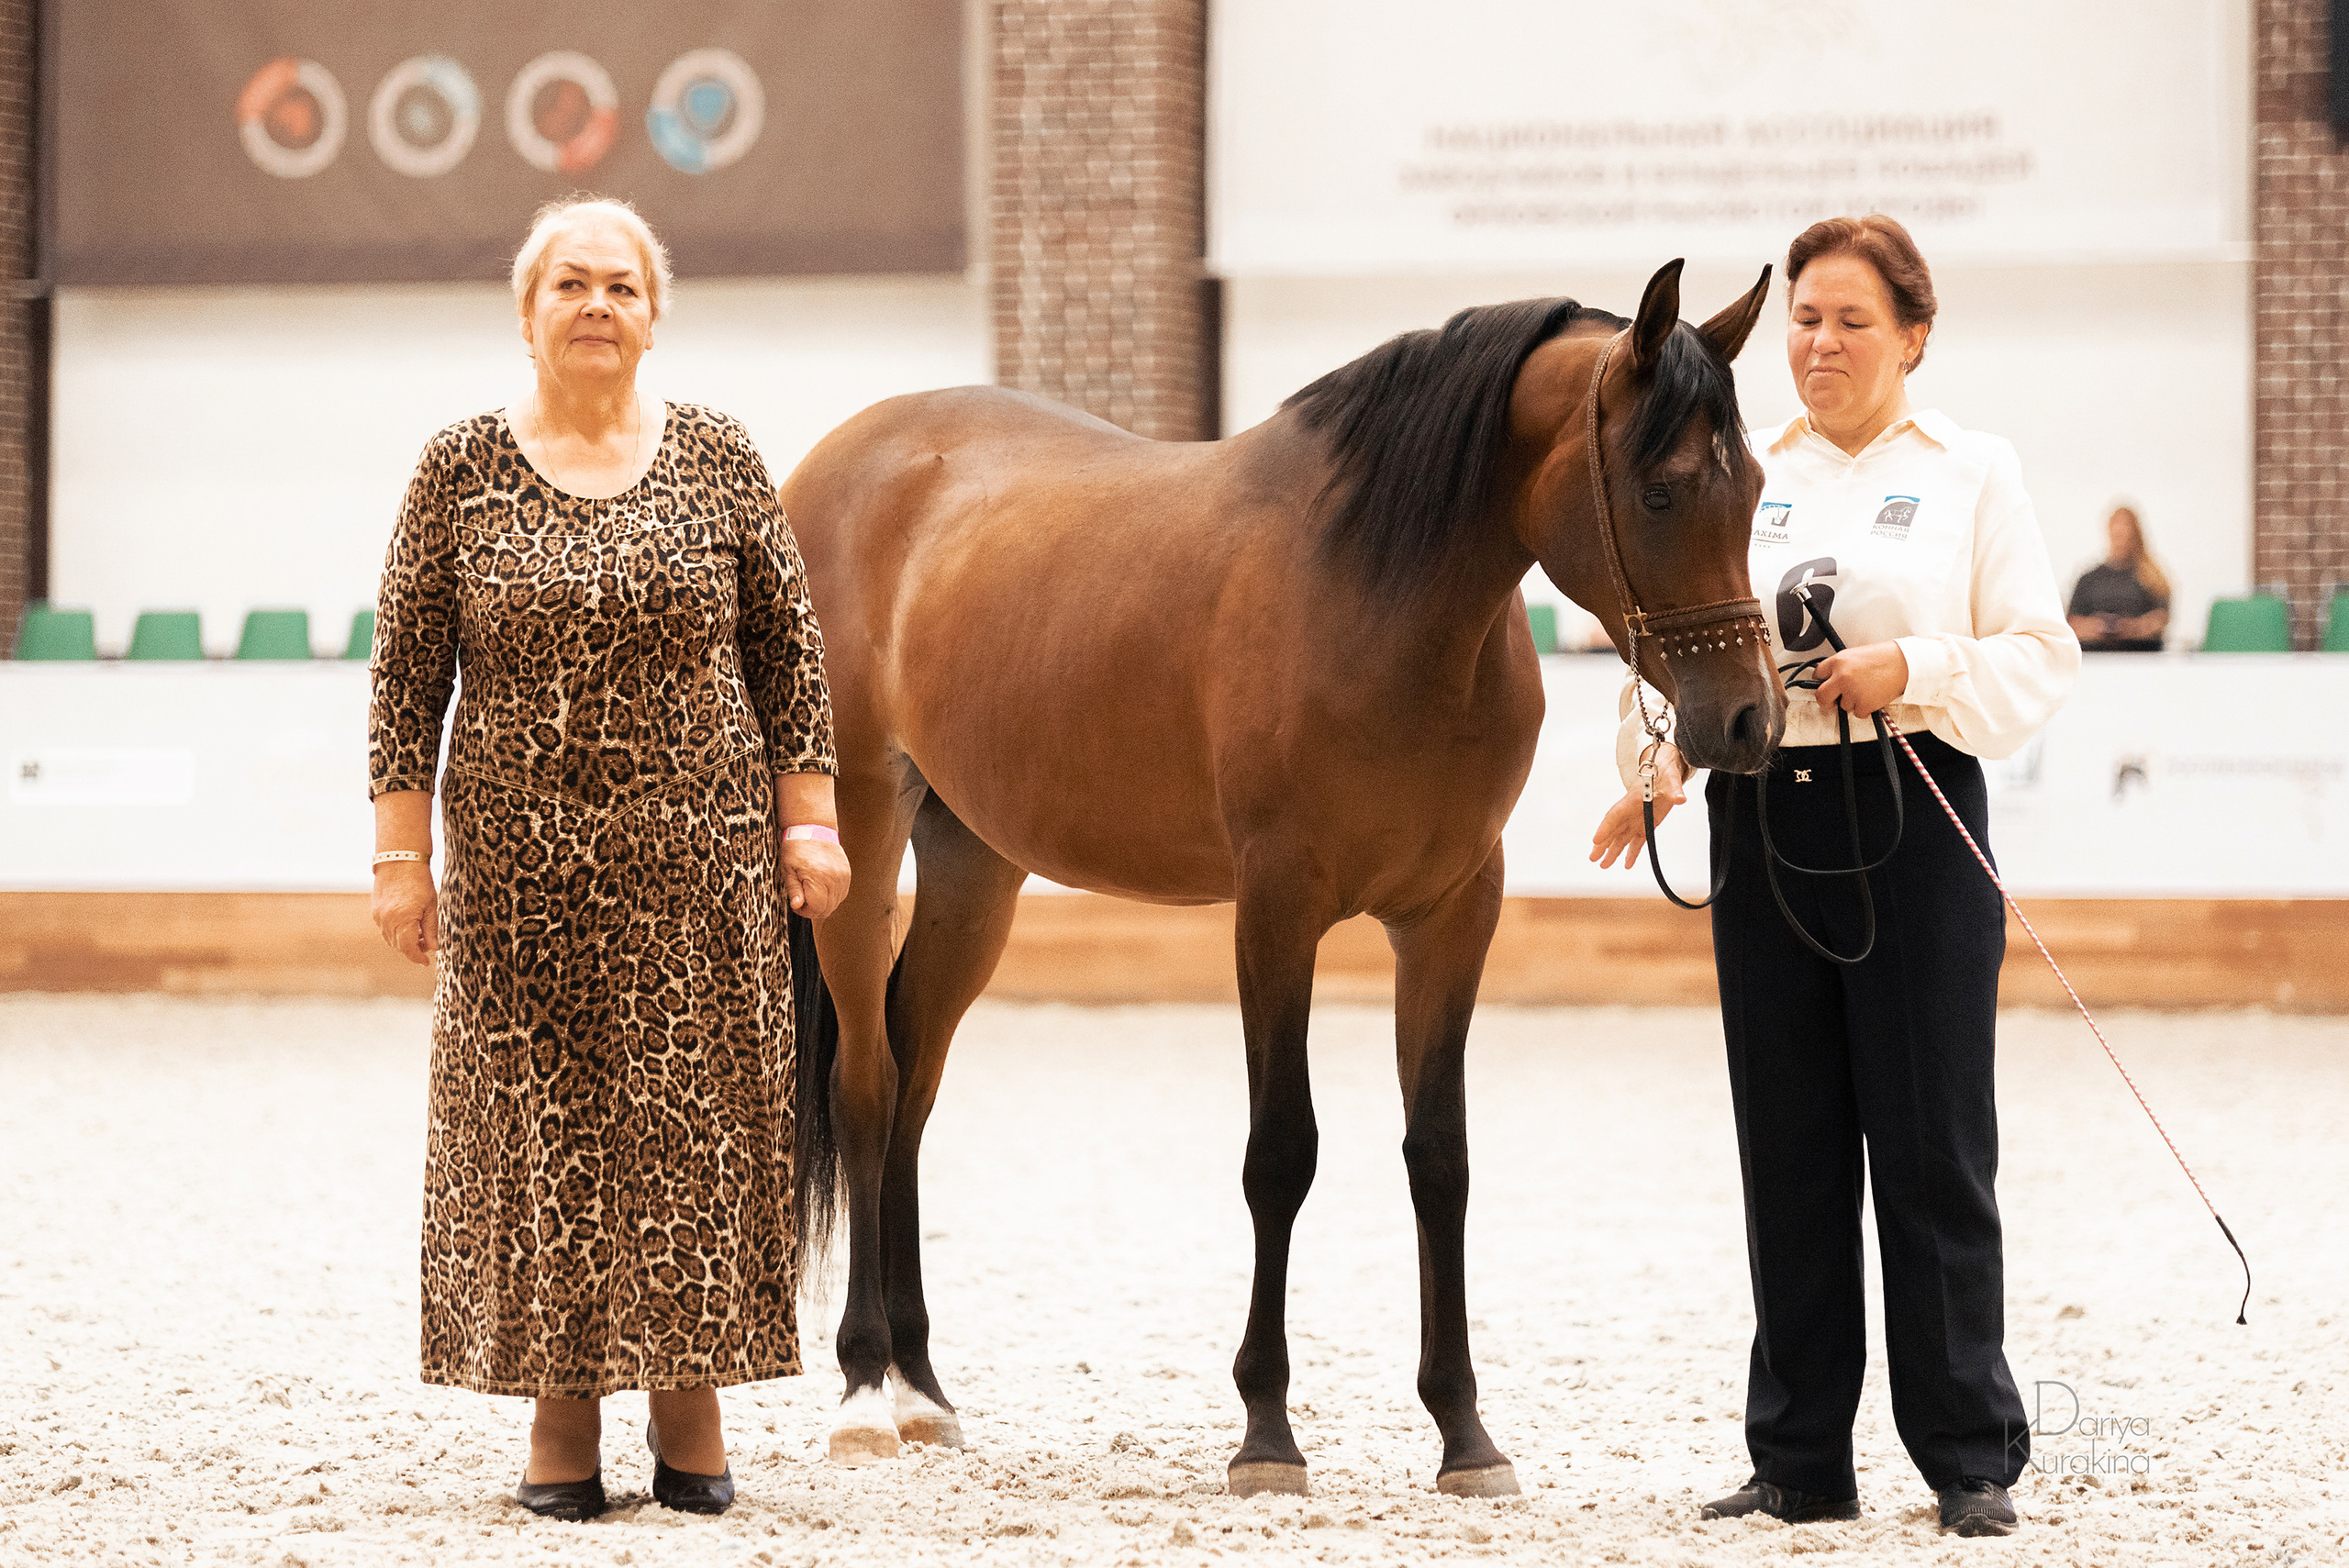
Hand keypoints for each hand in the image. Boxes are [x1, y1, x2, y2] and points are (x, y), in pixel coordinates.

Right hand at [371, 862, 438, 964]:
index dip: (418, 957)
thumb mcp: (431, 905)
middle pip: (399, 946)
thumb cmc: (419, 881)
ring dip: (404, 941)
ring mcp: (378, 916)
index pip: (409, 948)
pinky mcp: (375, 911)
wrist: (399, 861)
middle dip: (413, 949)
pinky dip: (396, 932)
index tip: (426, 962)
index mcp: (403, 920)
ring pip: (391, 939)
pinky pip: (385, 929)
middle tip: (427, 945)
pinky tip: (408, 925)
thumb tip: (434, 948)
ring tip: (420, 934)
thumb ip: (431, 929)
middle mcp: (387, 921)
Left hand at [782, 837, 850, 918]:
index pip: (817, 909)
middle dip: (813, 909)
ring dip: (823, 903)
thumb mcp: (788, 869)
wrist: (813, 828)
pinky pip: (842, 894)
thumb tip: (797, 906)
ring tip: (811, 893)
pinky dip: (832, 896)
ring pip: (835, 903)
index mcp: (817, 877)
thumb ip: (794, 889)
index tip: (797, 905)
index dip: (805, 912)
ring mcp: (843, 877)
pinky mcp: (847, 874)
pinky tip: (821, 889)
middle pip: (827, 909)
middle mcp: (833, 878)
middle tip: (802, 900)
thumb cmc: (797, 847)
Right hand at [1589, 744, 1684, 870]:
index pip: (1615, 814)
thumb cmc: (1664, 774)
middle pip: (1613, 829)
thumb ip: (1674, 791)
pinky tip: (1627, 865)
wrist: (1665, 772)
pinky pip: (1637, 841)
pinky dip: (1632, 853)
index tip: (1596, 840)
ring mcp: (1637, 819)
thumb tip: (1680, 798)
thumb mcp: (1671, 780)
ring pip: (1622, 837)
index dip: (1605, 828)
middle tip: (1593, 858)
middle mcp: (1631, 811)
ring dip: (1613, 852)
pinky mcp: (1646, 824)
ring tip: (1604, 865)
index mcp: (1633, 799)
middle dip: (1603, 844)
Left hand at [1811, 640, 1908, 716]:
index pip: (1818, 674)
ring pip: (1843, 706)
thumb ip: (1841, 667)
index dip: (1822, 681)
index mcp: (1838, 661)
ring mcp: (1852, 691)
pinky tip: (1872, 696)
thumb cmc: (1884, 657)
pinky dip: (1865, 708)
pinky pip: (1858, 713)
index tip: (1825, 685)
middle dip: (1826, 700)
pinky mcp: (1864, 703)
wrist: (1904, 663)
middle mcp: (1842, 677)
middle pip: (1821, 697)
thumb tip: (1831, 679)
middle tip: (1833, 701)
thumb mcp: (1856, 655)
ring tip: (1867, 689)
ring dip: (1853, 702)